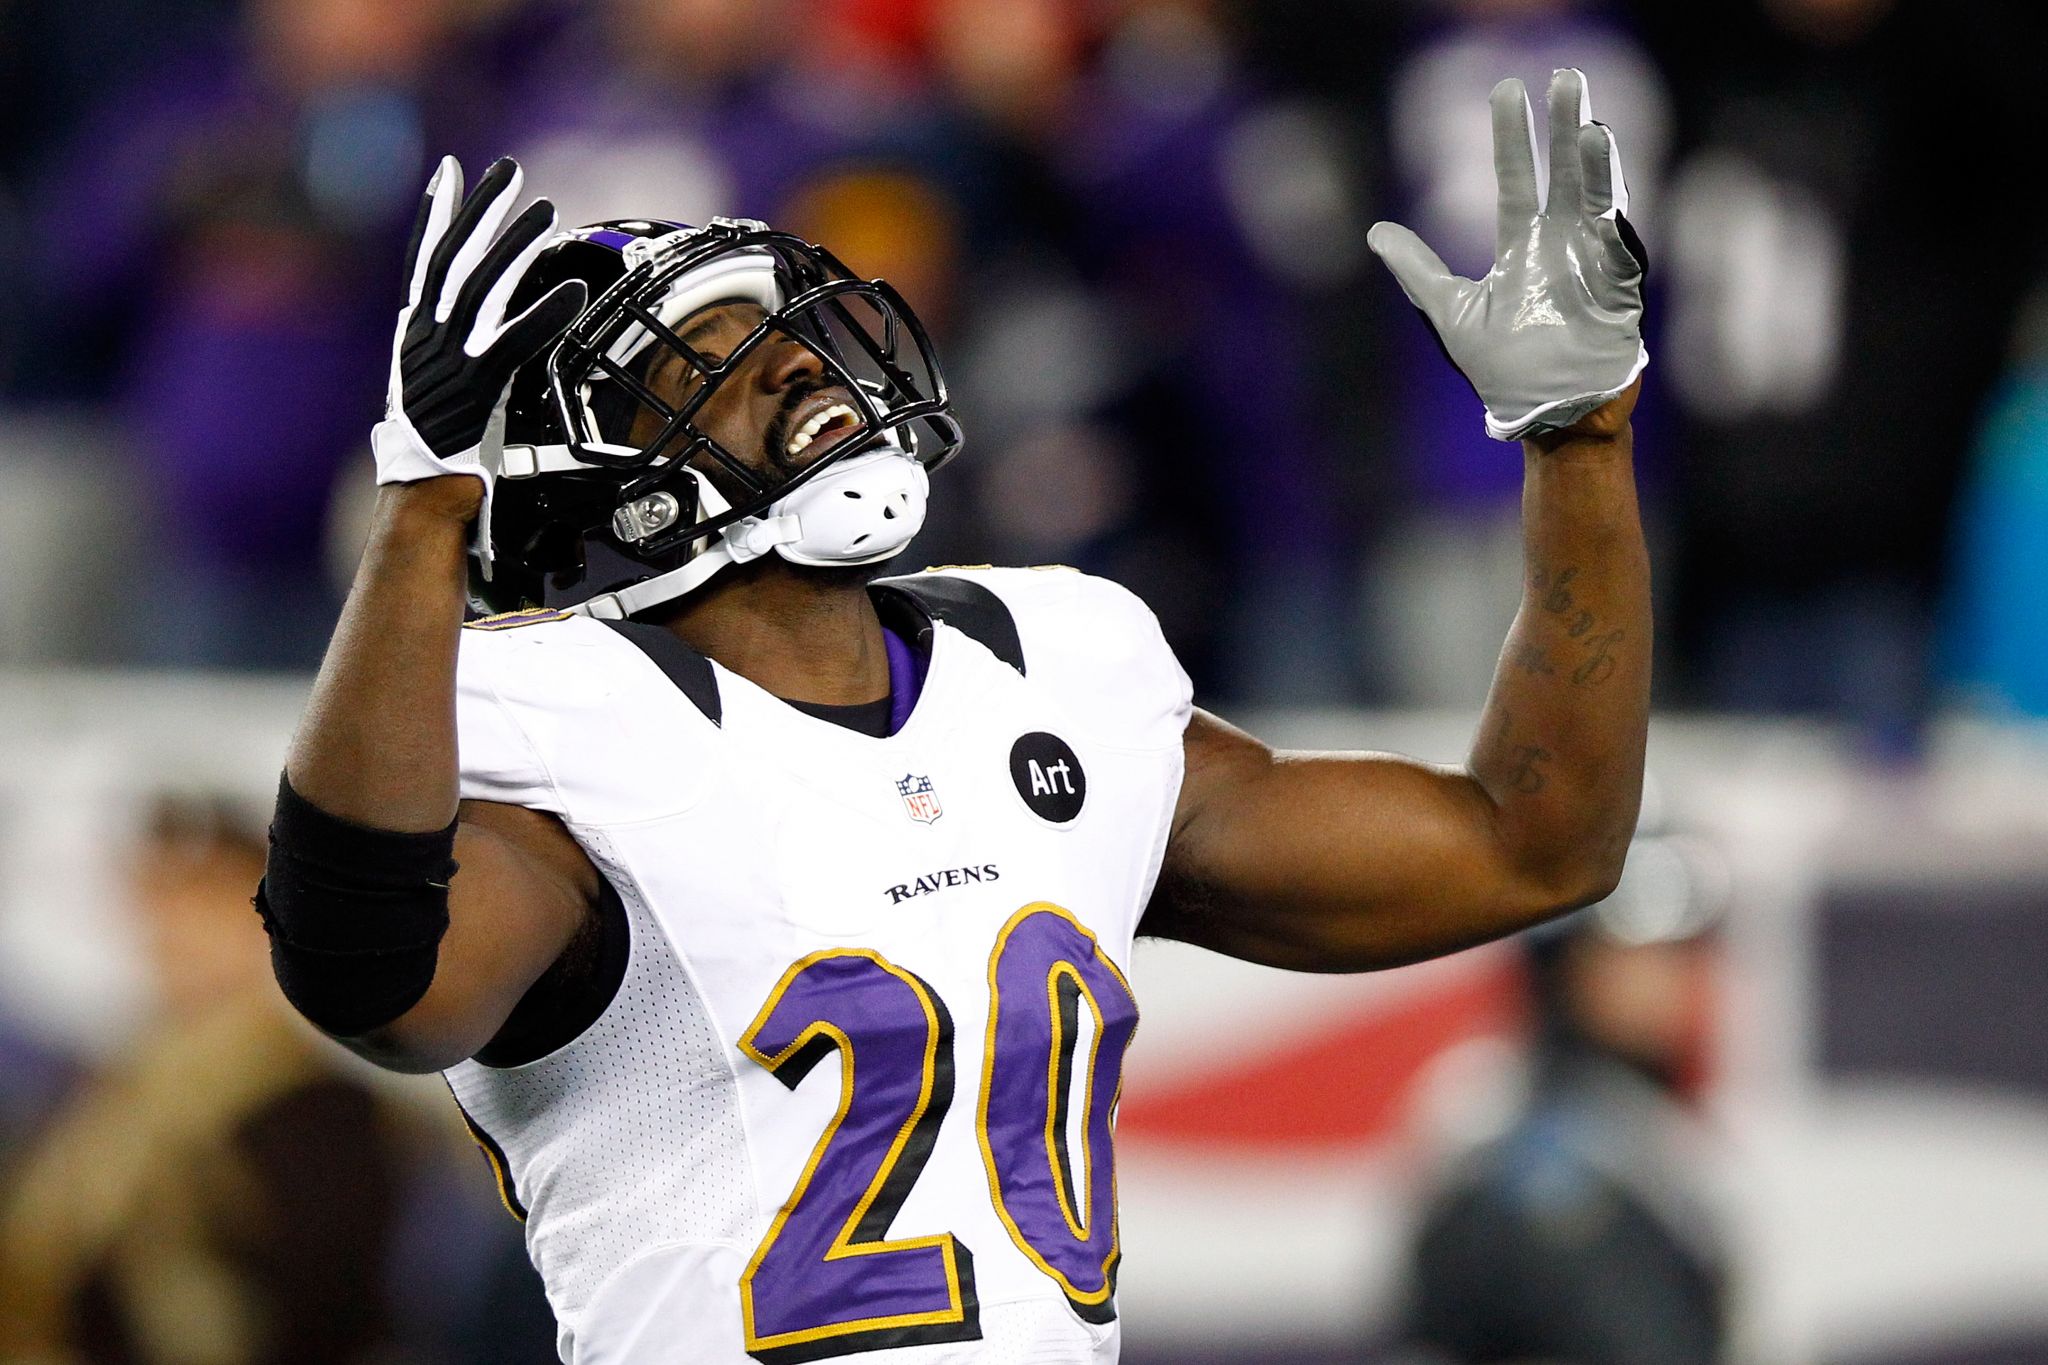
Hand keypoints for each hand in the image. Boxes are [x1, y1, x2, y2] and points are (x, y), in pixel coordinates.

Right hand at [370, 156, 587, 490]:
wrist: (422, 491)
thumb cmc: (434, 442)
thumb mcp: (427, 384)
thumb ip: (439, 347)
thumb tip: (454, 319)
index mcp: (414, 333)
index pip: (423, 259)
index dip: (436, 212)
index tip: (450, 171)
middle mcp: (426, 337)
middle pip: (454, 257)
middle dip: (481, 208)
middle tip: (508, 169)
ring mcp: (450, 360)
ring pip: (484, 288)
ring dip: (516, 245)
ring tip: (545, 210)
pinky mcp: (477, 387)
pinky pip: (516, 341)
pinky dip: (546, 313)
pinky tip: (574, 291)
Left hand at [1368, 69, 1647, 442]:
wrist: (1545, 411)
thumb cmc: (1501, 368)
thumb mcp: (1450, 311)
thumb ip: (1418, 270)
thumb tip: (1375, 232)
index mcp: (1522, 246)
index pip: (1515, 180)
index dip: (1512, 138)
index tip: (1508, 90)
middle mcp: (1559, 242)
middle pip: (1562, 173)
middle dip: (1561, 127)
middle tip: (1564, 78)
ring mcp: (1591, 258)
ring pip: (1596, 195)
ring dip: (1594, 159)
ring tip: (1587, 122)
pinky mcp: (1618, 282)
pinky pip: (1619, 240)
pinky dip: (1614, 210)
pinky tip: (1610, 185)